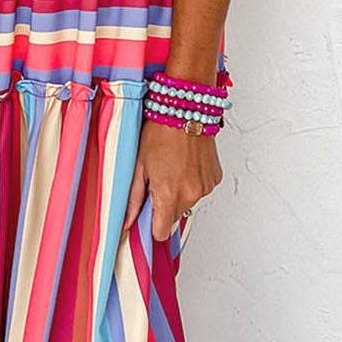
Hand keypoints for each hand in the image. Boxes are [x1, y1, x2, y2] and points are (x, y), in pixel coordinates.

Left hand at [122, 120, 222, 241]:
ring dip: (179, 192)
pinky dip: (192, 181)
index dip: (152, 225)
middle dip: (164, 205)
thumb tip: (127, 221)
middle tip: (157, 180)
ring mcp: (205, 186)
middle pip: (174, 216)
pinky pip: (201, 189)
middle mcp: (191, 195)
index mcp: (168, 195)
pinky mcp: (215, 177)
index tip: (147, 215)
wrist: (185, 110)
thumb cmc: (160, 132)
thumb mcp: (139, 165)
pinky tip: (185, 163)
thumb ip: (133, 198)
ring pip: (188, 202)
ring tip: (172, 167)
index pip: (161, 232)